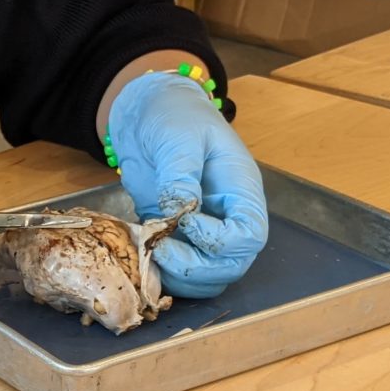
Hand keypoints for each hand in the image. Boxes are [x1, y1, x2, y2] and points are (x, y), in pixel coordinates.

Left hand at [107, 71, 268, 297]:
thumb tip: (181, 209)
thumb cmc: (175, 114)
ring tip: (148, 252)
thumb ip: (181, 172)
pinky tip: (139, 253)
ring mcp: (201, 230)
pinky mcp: (173, 236)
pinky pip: (176, 271)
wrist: (148, 113)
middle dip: (197, 268)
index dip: (221, 241)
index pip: (250, 235)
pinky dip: (160, 273)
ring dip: (178, 277)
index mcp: (240, 190)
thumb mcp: (178, 134)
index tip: (186, 222)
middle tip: (160, 250)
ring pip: (206, 277)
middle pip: (231, 265)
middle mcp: (226, 217)